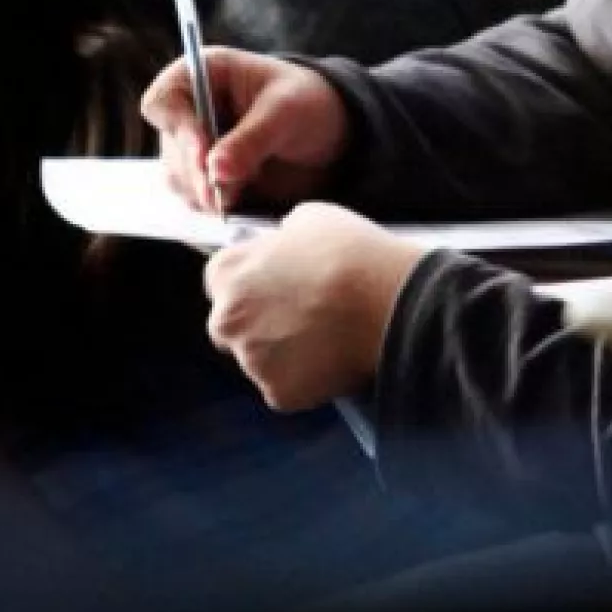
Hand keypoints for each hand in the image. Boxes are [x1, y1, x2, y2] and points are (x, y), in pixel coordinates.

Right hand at [140, 47, 349, 211]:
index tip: (203, 155)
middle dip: (196, 174)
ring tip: (240, 196)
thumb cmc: (308, 103)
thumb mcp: (286, 113)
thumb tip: (216, 170)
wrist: (333, 135)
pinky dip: (215, 208)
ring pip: (179, 179)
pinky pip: (196, 200)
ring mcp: (196, 149)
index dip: (178, 129)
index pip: (163, 102)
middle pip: (170, 148)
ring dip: (204, 194)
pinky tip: (240, 206)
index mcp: (202, 77)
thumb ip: (252, 139)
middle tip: (223, 194)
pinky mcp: (209, 180)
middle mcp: (191, 112)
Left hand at [204, 203, 425, 410]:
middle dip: (260, 323)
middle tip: (304, 314)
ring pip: (260, 361)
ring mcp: (252, 360)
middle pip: (233, 327)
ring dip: (283, 353)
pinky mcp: (279, 393)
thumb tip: (281, 246)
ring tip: (326, 336)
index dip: (252, 283)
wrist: (390, 302)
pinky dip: (306, 379)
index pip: (221, 282)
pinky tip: (333, 359)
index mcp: (226, 273)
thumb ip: (280, 238)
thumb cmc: (351, 254)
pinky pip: (286, 389)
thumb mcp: (307, 218)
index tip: (276, 286)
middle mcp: (227, 320)